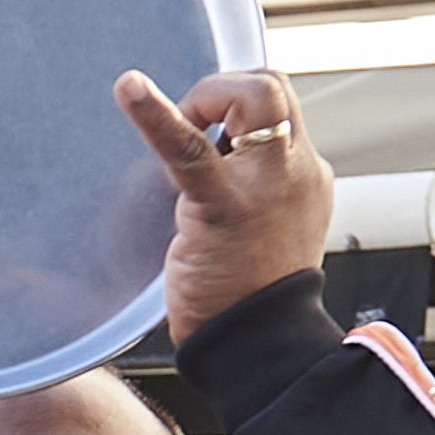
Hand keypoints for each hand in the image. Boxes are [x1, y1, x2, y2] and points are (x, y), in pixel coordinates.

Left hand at [113, 69, 333, 345]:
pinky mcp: (226, 208)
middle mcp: (296, 171)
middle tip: (191, 126)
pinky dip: (156, 114)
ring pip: (255, 97)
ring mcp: (269, 186)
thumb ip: (249, 188)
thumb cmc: (246, 295)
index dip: (239, 101)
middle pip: (272, 88)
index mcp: (305, 176)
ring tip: (179, 134)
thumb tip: (207, 160)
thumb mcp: (266, 226)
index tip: (208, 129)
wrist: (258, 346)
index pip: (280, 107)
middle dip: (225, 90)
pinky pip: (192, 149)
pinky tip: (129, 88)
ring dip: (207, 98)